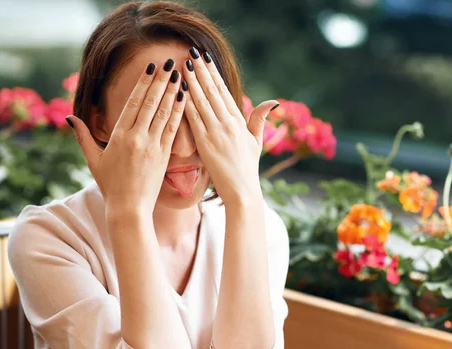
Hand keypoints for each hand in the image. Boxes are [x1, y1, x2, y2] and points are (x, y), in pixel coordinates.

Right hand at [67, 59, 185, 215]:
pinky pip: (172, 130)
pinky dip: (179, 113)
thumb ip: (83, 137)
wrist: (128, 208)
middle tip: (168, 62)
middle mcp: (135, 137)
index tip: (151, 68)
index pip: (133, 103)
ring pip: (163, 113)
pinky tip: (184, 99)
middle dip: (160, 81)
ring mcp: (151, 146)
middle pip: (150, 103)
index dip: (143, 83)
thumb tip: (69, 117)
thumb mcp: (93, 160)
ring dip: (172, 92)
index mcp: (118, 135)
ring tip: (180, 75)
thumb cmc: (110, 185)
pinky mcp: (163, 156)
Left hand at [181, 48, 277, 206]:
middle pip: (212, 91)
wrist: (242, 192)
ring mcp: (217, 132)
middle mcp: (228, 123)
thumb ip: (259, 120)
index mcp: (239, 122)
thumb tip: (272, 101)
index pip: (224, 91)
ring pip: (202, 101)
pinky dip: (186, 102)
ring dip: (192, 81)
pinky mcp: (206, 143)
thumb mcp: (256, 142)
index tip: (205, 58)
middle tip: (191, 52)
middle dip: (202, 70)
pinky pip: (194, 119)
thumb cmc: (248, 169)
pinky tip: (179, 90)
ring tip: (183, 64)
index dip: (213, 73)